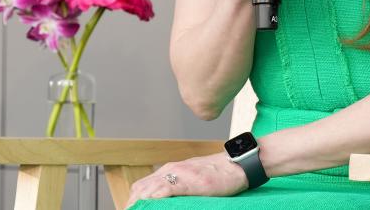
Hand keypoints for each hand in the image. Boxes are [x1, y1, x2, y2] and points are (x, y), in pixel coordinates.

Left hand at [123, 152, 248, 207]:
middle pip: (141, 188)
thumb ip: (177, 186)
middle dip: (132, 203)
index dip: (133, 200)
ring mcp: (180, 174)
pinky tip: (150, 205)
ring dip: (139, 202)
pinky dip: (154, 198)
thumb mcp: (192, 178)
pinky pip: (166, 189)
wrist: (237, 164)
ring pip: (149, 188)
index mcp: (170, 170)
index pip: (142, 186)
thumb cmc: (218, 173)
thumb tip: (164, 200)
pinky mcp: (190, 181)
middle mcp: (171, 169)